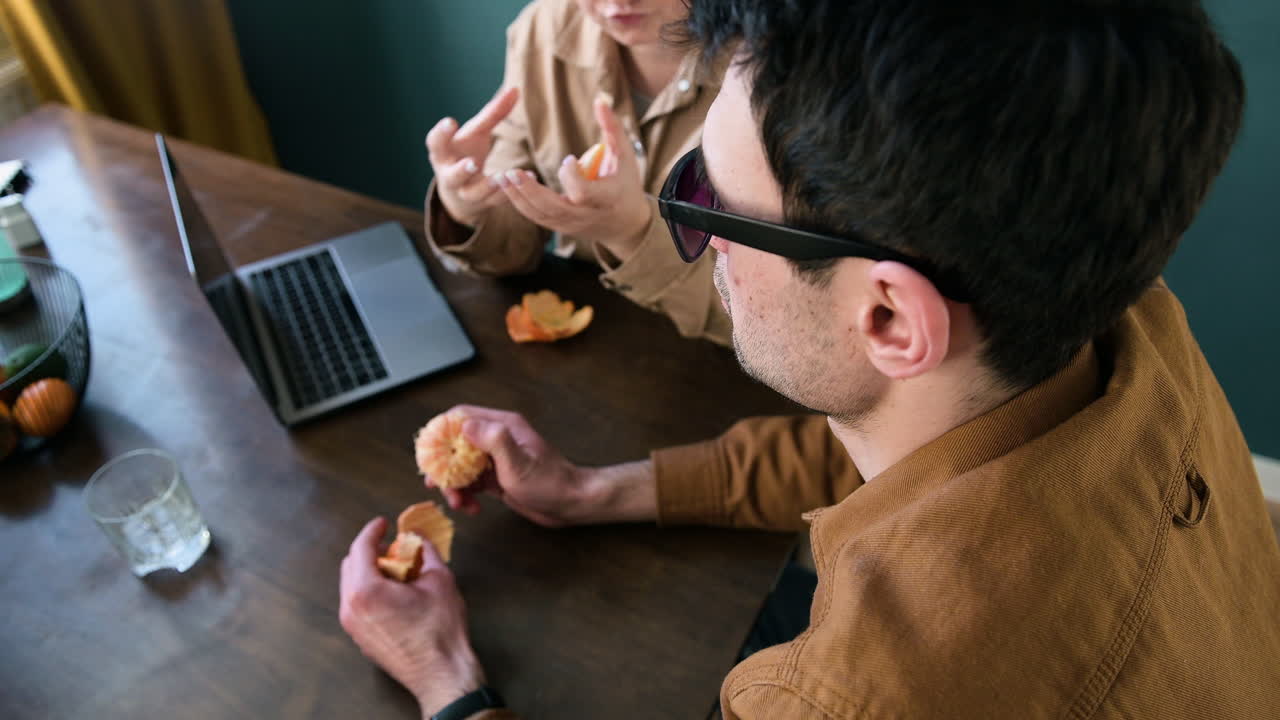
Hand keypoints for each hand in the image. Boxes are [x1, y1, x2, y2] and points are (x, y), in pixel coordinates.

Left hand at [339, 517, 484, 715]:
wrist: (440, 674)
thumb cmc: (441, 629)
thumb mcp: (439, 580)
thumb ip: (426, 552)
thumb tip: (419, 538)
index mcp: (365, 590)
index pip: (360, 549)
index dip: (372, 531)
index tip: (384, 523)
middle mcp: (350, 608)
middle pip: (350, 566)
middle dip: (368, 551)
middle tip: (391, 545)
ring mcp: (352, 626)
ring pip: (351, 586)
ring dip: (368, 571)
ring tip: (395, 568)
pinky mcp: (360, 639)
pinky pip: (357, 605)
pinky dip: (369, 591)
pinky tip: (393, 592)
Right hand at [425, 405, 657, 526]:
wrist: (571, 505)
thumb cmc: (551, 482)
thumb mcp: (519, 462)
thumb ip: (493, 440)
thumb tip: (465, 425)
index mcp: (503, 426)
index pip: (462, 416)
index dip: (441, 431)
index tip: (430, 453)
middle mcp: (498, 439)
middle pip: (456, 444)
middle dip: (443, 464)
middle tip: (437, 484)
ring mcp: (497, 459)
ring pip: (461, 466)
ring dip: (453, 485)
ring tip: (458, 503)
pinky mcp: (498, 478)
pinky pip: (471, 483)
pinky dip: (466, 495)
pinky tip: (472, 508)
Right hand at [426, 86, 519, 226]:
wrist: (460, 192)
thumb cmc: (466, 152)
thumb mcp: (476, 133)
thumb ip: (493, 114)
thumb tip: (515, 89)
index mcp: (443, 153)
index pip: (436, 143)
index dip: (441, 134)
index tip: (450, 121)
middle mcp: (450, 175)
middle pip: (452, 176)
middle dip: (461, 171)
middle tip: (472, 163)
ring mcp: (465, 192)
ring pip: (474, 193)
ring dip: (489, 186)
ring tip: (502, 176)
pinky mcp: (482, 204)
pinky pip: (496, 200)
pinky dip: (510, 191)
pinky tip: (528, 178)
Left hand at [495, 98, 652, 260]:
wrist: (626, 224)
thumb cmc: (626, 183)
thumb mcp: (624, 155)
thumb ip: (611, 127)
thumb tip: (600, 99)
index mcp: (607, 198)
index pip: (583, 193)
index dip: (572, 177)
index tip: (568, 159)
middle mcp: (587, 215)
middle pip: (554, 208)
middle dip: (531, 191)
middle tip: (511, 172)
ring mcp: (572, 224)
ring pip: (541, 215)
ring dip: (519, 197)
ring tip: (502, 177)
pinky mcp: (561, 228)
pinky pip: (538, 218)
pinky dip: (522, 204)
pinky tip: (509, 187)